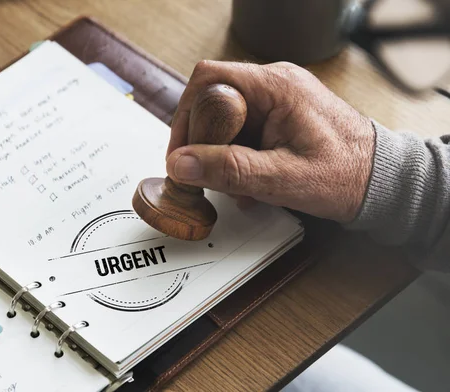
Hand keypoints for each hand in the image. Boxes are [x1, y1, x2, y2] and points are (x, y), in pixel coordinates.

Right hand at [166, 60, 375, 222]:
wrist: (381, 181)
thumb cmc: (346, 176)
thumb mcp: (282, 178)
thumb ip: (229, 170)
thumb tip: (181, 164)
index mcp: (277, 86)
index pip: (209, 81)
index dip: (186, 116)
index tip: (181, 154)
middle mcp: (275, 84)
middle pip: (213, 101)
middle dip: (204, 143)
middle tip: (207, 176)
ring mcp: (277, 99)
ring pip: (225, 120)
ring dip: (221, 155)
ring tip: (238, 186)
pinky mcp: (279, 115)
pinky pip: (243, 130)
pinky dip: (237, 157)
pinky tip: (249, 182)